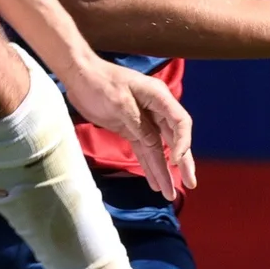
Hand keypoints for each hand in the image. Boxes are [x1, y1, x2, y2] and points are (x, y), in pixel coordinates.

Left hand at [55, 57, 194, 200]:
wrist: (79, 75)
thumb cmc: (100, 82)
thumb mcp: (120, 103)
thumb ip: (139, 125)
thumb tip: (156, 146)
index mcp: (158, 97)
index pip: (180, 122)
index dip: (182, 143)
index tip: (175, 160)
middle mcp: (156, 109)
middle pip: (174, 138)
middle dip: (182, 162)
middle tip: (190, 183)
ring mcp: (144, 120)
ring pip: (159, 148)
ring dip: (164, 170)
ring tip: (170, 193)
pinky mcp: (131, 128)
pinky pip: (144, 150)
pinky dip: (148, 166)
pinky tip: (155, 183)